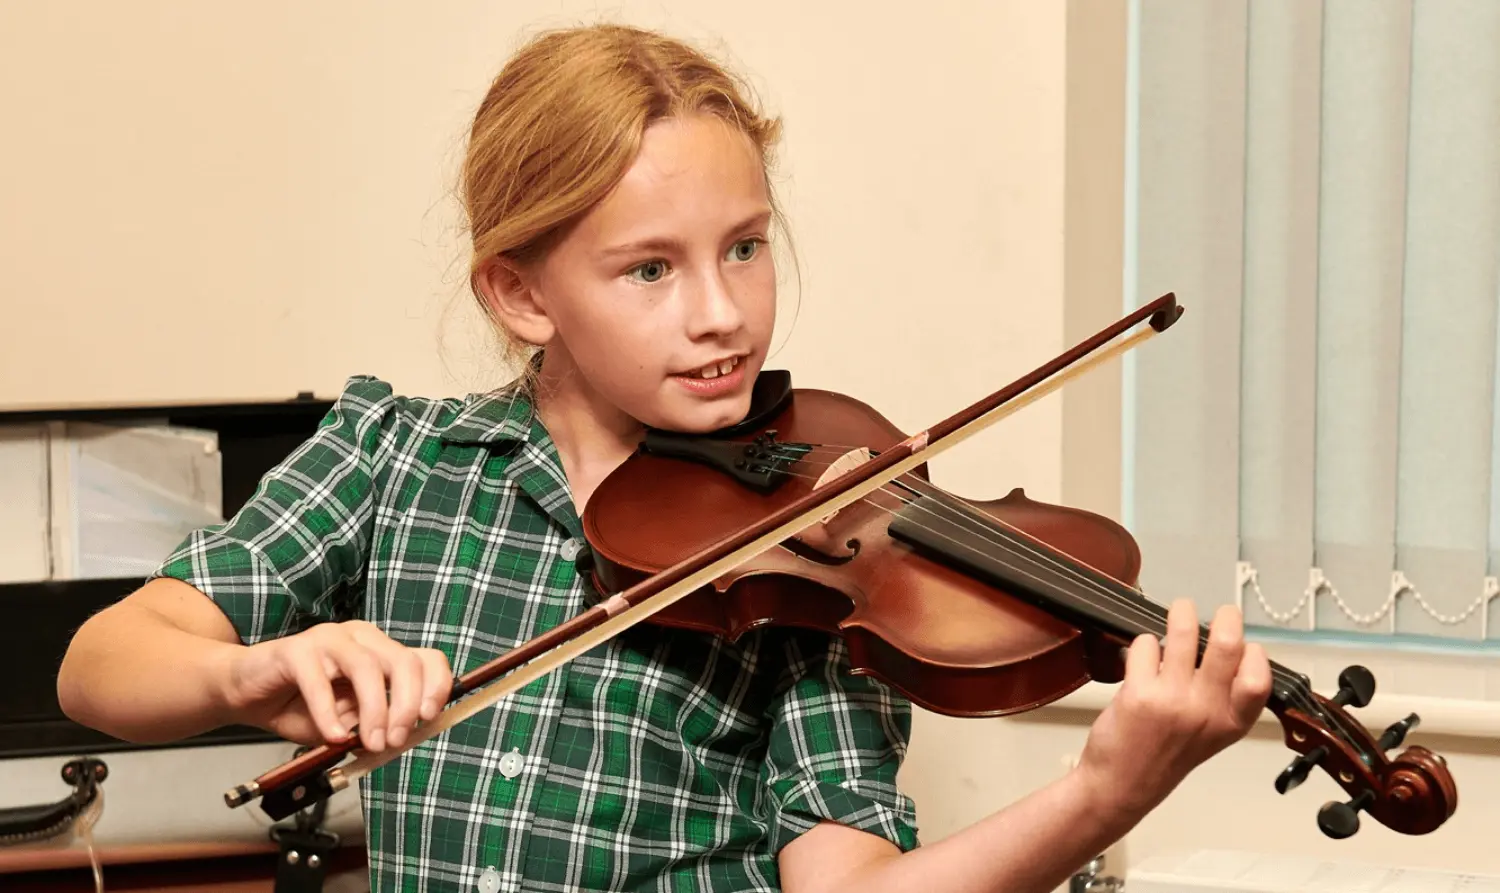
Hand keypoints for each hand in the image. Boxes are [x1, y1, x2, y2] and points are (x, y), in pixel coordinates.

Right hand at [220, 619, 452, 751]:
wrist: (245, 693)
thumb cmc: (300, 706)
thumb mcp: (347, 723)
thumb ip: (372, 728)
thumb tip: (397, 741)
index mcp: (382, 652)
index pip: (426, 659)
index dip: (436, 687)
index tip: (429, 719)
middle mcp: (362, 638)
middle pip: (404, 663)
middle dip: (406, 706)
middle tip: (395, 741)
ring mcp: (330, 638)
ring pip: (368, 668)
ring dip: (375, 711)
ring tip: (369, 744)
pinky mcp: (296, 649)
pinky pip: (319, 681)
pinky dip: (330, 714)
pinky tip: (333, 736)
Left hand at [1074, 600, 1272, 818]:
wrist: (1122, 784)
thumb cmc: (1165, 756)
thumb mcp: (1211, 735)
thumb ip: (1224, 698)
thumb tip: (1226, 646)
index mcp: (1231, 723)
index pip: (1258, 678)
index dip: (1254, 655)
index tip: (1246, 646)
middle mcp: (1207, 711)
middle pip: (1227, 645)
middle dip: (1226, 617)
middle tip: (1222, 612)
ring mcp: (1173, 701)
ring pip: (1183, 634)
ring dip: (1183, 614)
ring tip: (1182, 609)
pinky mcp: (1139, 693)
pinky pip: (1147, 645)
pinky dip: (1145, 643)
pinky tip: (1143, 655)